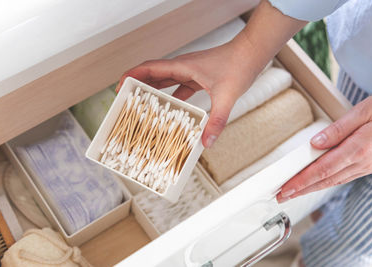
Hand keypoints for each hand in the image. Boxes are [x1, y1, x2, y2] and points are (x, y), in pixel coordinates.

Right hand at [116, 0, 305, 147]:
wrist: (252, 53)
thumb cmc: (239, 65)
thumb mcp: (226, 96)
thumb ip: (216, 121)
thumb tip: (206, 142)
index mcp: (183, 66)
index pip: (149, 68)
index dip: (132, 75)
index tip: (119, 86)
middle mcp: (183, 67)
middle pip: (153, 74)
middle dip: (137, 84)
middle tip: (125, 99)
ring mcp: (190, 71)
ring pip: (165, 80)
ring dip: (153, 90)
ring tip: (142, 105)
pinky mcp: (198, 76)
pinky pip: (179, 86)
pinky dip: (172, 96)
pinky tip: (172, 109)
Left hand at [277, 94, 371, 202]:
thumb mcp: (366, 110)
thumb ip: (339, 128)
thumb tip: (315, 143)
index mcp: (360, 148)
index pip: (323, 169)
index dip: (302, 181)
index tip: (286, 189)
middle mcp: (365, 162)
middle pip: (326, 180)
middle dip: (301, 189)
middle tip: (281, 196)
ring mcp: (370, 166)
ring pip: (335, 181)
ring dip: (313, 188)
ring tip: (294, 192)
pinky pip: (345, 177)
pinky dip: (328, 181)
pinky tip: (318, 182)